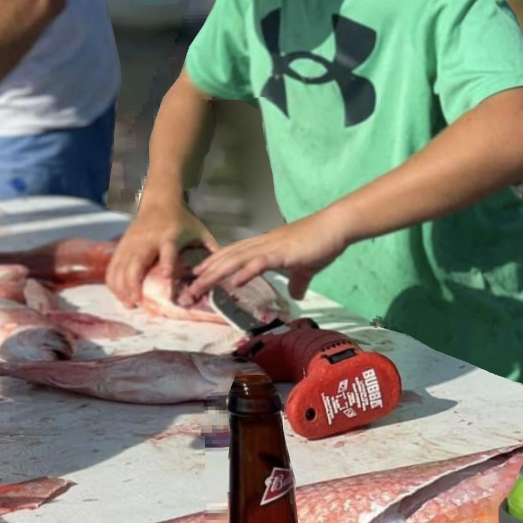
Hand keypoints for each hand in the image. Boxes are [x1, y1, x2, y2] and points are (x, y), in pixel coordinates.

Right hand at [106, 195, 217, 307]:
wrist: (160, 199)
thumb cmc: (182, 219)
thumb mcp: (200, 231)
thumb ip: (212, 250)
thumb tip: (228, 271)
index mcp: (170, 235)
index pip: (168, 249)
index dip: (167, 261)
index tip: (167, 276)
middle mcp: (148, 239)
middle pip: (136, 261)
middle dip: (133, 283)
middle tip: (136, 303)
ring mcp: (132, 242)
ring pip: (121, 266)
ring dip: (121, 286)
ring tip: (127, 303)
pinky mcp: (122, 245)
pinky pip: (114, 265)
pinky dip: (113, 281)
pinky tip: (118, 294)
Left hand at [181, 209, 350, 303]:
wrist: (334, 227)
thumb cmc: (319, 244)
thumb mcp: (305, 268)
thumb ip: (297, 280)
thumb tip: (297, 295)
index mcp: (262, 247)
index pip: (231, 255)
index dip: (212, 264)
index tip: (196, 276)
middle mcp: (261, 245)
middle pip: (226, 258)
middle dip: (206, 274)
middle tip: (188, 289)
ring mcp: (270, 248)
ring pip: (236, 260)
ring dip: (217, 274)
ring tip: (200, 286)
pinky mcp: (282, 253)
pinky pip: (260, 263)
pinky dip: (246, 272)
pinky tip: (234, 282)